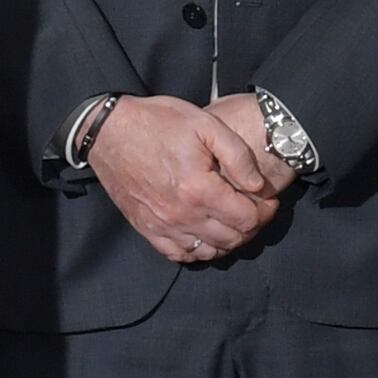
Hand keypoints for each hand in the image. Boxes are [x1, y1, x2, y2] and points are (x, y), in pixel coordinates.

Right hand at [87, 95, 283, 264]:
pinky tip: (202, 233)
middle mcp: (182, 215)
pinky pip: (179, 255)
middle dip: (251, 226)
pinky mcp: (147, 229)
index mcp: (200, 190)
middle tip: (253, 209)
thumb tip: (257, 185)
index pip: (247, 219)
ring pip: (208, 252)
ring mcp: (163, 226)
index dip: (265, 211)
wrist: (109, 130)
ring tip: (230, 220)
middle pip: (232, 239)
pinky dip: (197, 250)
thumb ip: (237, 155)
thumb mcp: (205, 124)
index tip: (268, 200)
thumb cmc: (158, 122)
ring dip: (227, 240)